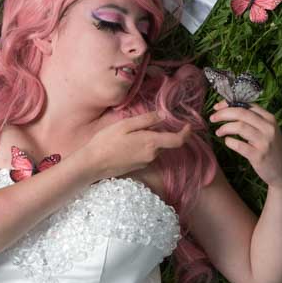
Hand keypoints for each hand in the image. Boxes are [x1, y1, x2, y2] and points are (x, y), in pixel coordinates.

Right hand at [72, 110, 192, 180]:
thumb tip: (163, 115)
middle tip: (143, 123)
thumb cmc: (106, 141)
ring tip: (130, 133)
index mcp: (151, 143)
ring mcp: (145, 162)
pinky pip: (146, 154)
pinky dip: (142, 146)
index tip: (189, 125)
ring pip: (154, 148)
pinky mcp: (137, 167)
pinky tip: (126, 143)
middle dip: (160, 132)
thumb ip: (146, 120)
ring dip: (149, 140)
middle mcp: (152, 155)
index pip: (177, 140)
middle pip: (164, 143)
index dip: (186, 133)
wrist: (92, 164)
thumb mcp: (125, 125)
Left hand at [209, 100, 281, 188]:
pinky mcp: (259, 155)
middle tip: (213, 118)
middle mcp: (268, 127)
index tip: (217, 107)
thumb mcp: (267, 130)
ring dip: (224, 128)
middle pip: (241, 113)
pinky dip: (229, 142)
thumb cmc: (270, 148)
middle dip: (223, 114)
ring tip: (218, 132)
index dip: (229, 104)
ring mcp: (265, 141)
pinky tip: (227, 142)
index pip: (247, 105)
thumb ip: (253, 119)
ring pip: (239, 127)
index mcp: (270, 118)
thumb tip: (229, 108)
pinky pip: (239, 145)